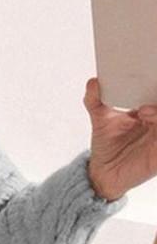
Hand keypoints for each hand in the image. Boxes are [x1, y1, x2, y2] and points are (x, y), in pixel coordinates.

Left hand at [83, 77, 156, 200]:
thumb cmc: (107, 146)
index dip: (155, 80)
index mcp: (153, 110)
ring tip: (143, 112)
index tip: (152, 70)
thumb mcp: (101, 119)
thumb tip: (93, 82)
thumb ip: (96, 100)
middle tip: (150, 90)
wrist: (102, 173)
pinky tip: (148, 120)